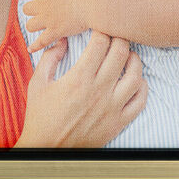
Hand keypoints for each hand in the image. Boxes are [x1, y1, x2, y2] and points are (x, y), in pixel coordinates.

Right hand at [15, 32, 146, 147]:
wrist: (47, 148)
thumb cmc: (40, 116)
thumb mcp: (37, 82)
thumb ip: (50, 57)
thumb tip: (62, 40)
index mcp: (79, 78)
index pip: (100, 43)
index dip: (101, 30)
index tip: (98, 30)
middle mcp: (99, 91)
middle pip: (121, 53)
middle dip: (119, 39)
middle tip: (114, 37)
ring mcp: (112, 107)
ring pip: (135, 75)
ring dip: (134, 60)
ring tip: (127, 56)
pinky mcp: (118, 122)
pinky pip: (140, 101)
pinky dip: (141, 87)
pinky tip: (135, 81)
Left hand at [16, 0, 92, 52]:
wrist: (90, 4)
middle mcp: (43, 5)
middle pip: (26, 9)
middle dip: (31, 12)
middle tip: (37, 15)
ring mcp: (47, 19)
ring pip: (29, 25)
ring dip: (33, 27)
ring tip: (38, 28)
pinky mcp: (54, 31)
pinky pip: (40, 41)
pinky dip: (34, 46)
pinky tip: (30, 49)